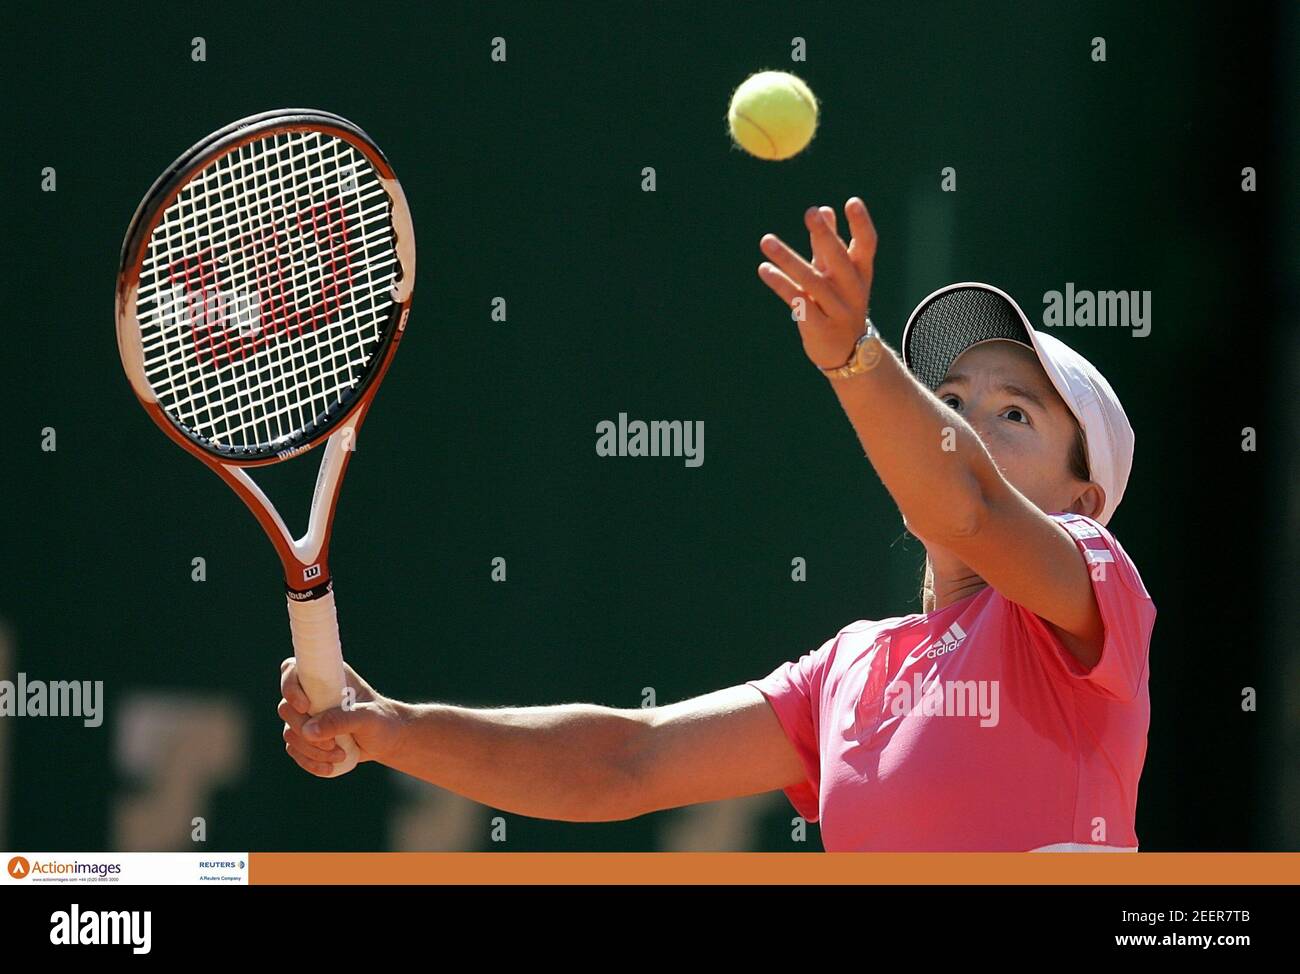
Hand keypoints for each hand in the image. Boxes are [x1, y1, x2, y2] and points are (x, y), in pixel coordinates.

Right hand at [278, 657, 405, 775]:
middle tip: (332, 743)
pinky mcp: (307, 738)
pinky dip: (309, 762)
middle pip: (286, 708)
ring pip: (290, 733)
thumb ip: (342, 720)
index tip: (305, 706)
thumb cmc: (381, 721)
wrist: (387, 741)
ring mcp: (306, 717)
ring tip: (340, 755)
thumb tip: (308, 731)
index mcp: (326, 677)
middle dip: (304, 730)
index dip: (290, 687)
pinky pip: (295, 751)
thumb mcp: (368, 717)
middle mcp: (311, 694)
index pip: (291, 670)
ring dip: (311, 750)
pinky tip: (329, 768)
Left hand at [757, 197, 877, 369]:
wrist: (848, 354)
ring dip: (787, 259)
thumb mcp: (838, 275)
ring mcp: (837, 311)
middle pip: (839, 260)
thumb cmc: (840, 304)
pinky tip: (765, 270)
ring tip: (766, 241)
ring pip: (811, 281)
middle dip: (825, 236)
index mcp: (862, 274)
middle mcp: (853, 291)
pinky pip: (799, 303)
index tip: (851, 202)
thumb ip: (828, 244)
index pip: (867, 246)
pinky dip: (781, 285)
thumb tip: (823, 209)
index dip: (861, 225)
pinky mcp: (819, 328)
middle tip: (810, 212)